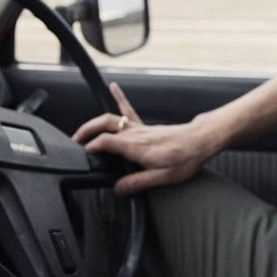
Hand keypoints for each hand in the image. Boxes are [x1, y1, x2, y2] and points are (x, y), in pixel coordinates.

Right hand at [72, 82, 217, 194]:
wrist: (203, 140)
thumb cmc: (187, 157)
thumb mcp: (163, 177)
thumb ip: (138, 182)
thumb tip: (117, 188)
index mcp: (137, 147)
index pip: (105, 142)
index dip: (90, 148)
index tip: (82, 156)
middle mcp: (136, 134)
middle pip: (104, 126)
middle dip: (86, 132)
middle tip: (74, 142)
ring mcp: (141, 128)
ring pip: (112, 119)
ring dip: (94, 123)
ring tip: (81, 130)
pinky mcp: (146, 127)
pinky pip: (129, 110)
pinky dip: (119, 98)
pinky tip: (114, 87)